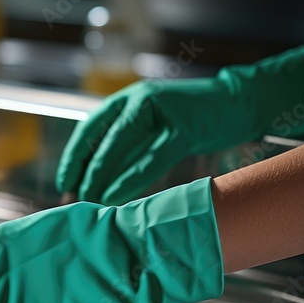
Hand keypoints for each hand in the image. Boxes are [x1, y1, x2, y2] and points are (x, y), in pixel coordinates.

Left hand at [57, 46, 303, 204]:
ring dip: (103, 179)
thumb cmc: (195, 120)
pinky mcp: (182, 129)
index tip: (64, 182)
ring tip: (92, 202)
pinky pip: (149, 159)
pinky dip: (130, 179)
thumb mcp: (154, 127)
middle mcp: (138, 101)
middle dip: (86, 173)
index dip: (74, 157)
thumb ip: (129, 145)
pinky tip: (117, 196)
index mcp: (127, 100)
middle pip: (102, 141)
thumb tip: (98, 179)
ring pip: (121, 149)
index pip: (90, 129)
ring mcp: (160, 112)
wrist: (239, 104)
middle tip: (76, 199)